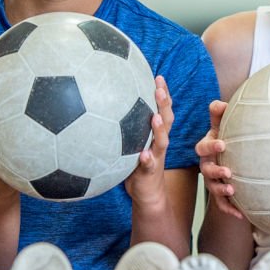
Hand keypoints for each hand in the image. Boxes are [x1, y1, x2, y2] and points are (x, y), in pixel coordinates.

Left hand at [125, 76, 172, 206]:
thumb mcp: (130, 143)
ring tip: (154, 117)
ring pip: (162, 140)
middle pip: (166, 119)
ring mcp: (156, 156)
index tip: (158, 76)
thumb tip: (103, 106)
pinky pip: (150, 165)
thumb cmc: (135, 165)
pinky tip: (143, 154)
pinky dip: (147, 159)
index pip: (162, 110)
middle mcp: (159, 142)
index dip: (163, 93)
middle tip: (159, 87)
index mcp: (155, 134)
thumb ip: (125, 126)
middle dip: (164, 103)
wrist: (147, 194)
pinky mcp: (149, 172)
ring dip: (159, 129)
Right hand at [194, 99, 243, 219]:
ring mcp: (212, 181)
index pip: (203, 146)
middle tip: (228, 171)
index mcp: (206, 148)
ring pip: (213, 187)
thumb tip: (218, 103)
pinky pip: (223, 204)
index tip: (223, 144)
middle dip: (216, 171)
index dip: (211, 145)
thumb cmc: (225, 138)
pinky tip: (241, 214)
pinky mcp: (221, 195)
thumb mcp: (221, 127)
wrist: (229, 157)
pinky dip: (231, 209)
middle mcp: (206, 165)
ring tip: (233, 189)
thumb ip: (219, 115)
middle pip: (206, 169)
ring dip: (222, 189)